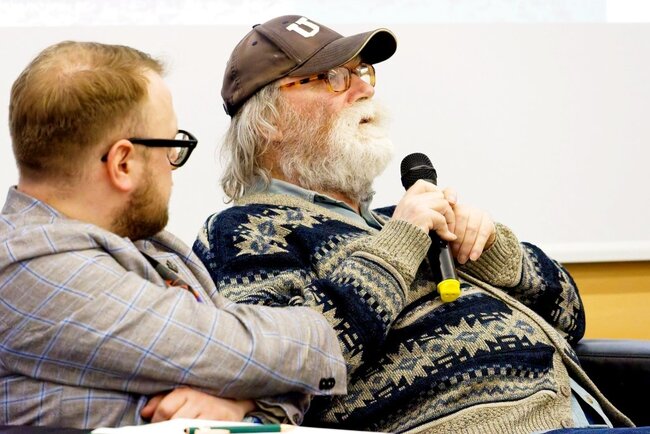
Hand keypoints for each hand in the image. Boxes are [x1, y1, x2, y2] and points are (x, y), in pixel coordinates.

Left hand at [141, 387, 255, 422]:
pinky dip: (195, 432)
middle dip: (168, 430)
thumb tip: (145, 413)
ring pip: (188, 430)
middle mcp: (200, 401)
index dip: (156, 421)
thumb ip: (162, 401)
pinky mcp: (223, 424)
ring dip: (182, 432)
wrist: (234, 401)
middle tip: (170, 430)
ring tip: (183, 430)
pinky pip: (202, 432)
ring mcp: (212, 414)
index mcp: (187, 392)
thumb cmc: (203, 399)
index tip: (158, 425)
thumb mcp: (183, 394)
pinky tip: (193, 431)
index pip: (164, 410)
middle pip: (175, 422)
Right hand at [392, 180, 456, 241]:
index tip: (438, 205)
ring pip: (444, 204)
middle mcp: (410, 200)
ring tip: (445, 231)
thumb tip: (450, 201)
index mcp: (406, 200)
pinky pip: (442, 219)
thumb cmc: (402, 238)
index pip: (423, 184)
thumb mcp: (409, 218)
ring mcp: (416, 207)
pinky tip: (445, 237)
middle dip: (446, 209)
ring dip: (448, 219)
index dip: (435, 192)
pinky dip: (446, 230)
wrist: (394, 250)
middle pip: (439, 195)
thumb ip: (423, 208)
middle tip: (446, 223)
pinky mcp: (422, 216)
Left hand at [448, 202, 495, 263]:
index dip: (447, 230)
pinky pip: (483, 235)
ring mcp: (478, 213)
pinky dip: (477, 247)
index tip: (444, 242)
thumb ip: (443, 233)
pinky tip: (473, 257)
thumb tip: (434, 242)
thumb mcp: (449, 232)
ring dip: (466, 247)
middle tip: (453, 255)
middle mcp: (466, 208)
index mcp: (452, 208)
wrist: (480, 236)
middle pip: (460, 223)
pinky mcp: (488, 221)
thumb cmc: (458, 235)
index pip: (448, 217)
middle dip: (456, 241)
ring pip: (471, 229)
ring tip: (462, 259)